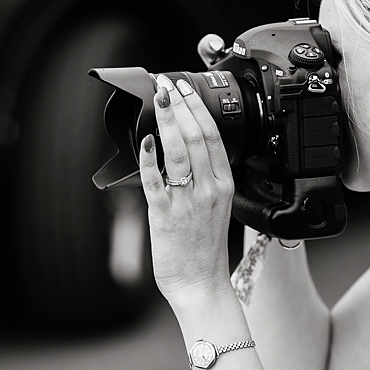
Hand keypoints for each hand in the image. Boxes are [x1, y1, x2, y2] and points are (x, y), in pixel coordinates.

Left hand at [140, 74, 234, 306]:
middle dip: (181, 106)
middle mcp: (208, 190)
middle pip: (196, 137)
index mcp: (223, 185)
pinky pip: (156, 181)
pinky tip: (146, 141)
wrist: (201, 284)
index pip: (213, 137)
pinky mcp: (165, 215)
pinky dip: (150, 158)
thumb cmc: (205, 247)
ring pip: (178, 152)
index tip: (184, 89)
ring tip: (158, 102)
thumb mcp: (216, 206)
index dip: (198, 109)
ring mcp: (187, 202)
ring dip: (167, 122)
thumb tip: (182, 148)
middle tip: (167, 86)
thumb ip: (205, 178)